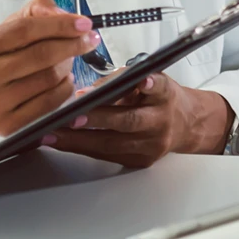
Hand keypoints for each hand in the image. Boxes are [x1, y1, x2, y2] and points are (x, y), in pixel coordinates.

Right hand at [0, 0, 102, 138]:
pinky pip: (50, 103)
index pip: (25, 30)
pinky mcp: (9, 124)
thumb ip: (31, 14)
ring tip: (69, 59)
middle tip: (88, 40)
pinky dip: (65, 89)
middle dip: (72, 45)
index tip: (83, 23)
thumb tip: (60, 13)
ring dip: (68, 66)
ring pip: (48, 79)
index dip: (58, 25)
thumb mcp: (1, 32)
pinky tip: (64, 80)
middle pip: (40, 55)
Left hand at [45, 73, 233, 166]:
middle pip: (128, 121)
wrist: (186, 124)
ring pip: (113, 145)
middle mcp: (160, 121)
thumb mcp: (146, 77)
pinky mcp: (141, 161)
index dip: (149, 85)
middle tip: (69, 118)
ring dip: (79, 141)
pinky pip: (108, 155)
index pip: (158, 88)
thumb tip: (84, 92)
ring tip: (52, 135)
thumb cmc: (157, 95)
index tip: (142, 81)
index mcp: (164, 95)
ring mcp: (152, 146)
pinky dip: (82, 148)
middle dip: (97, 120)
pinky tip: (61, 143)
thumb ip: (119, 80)